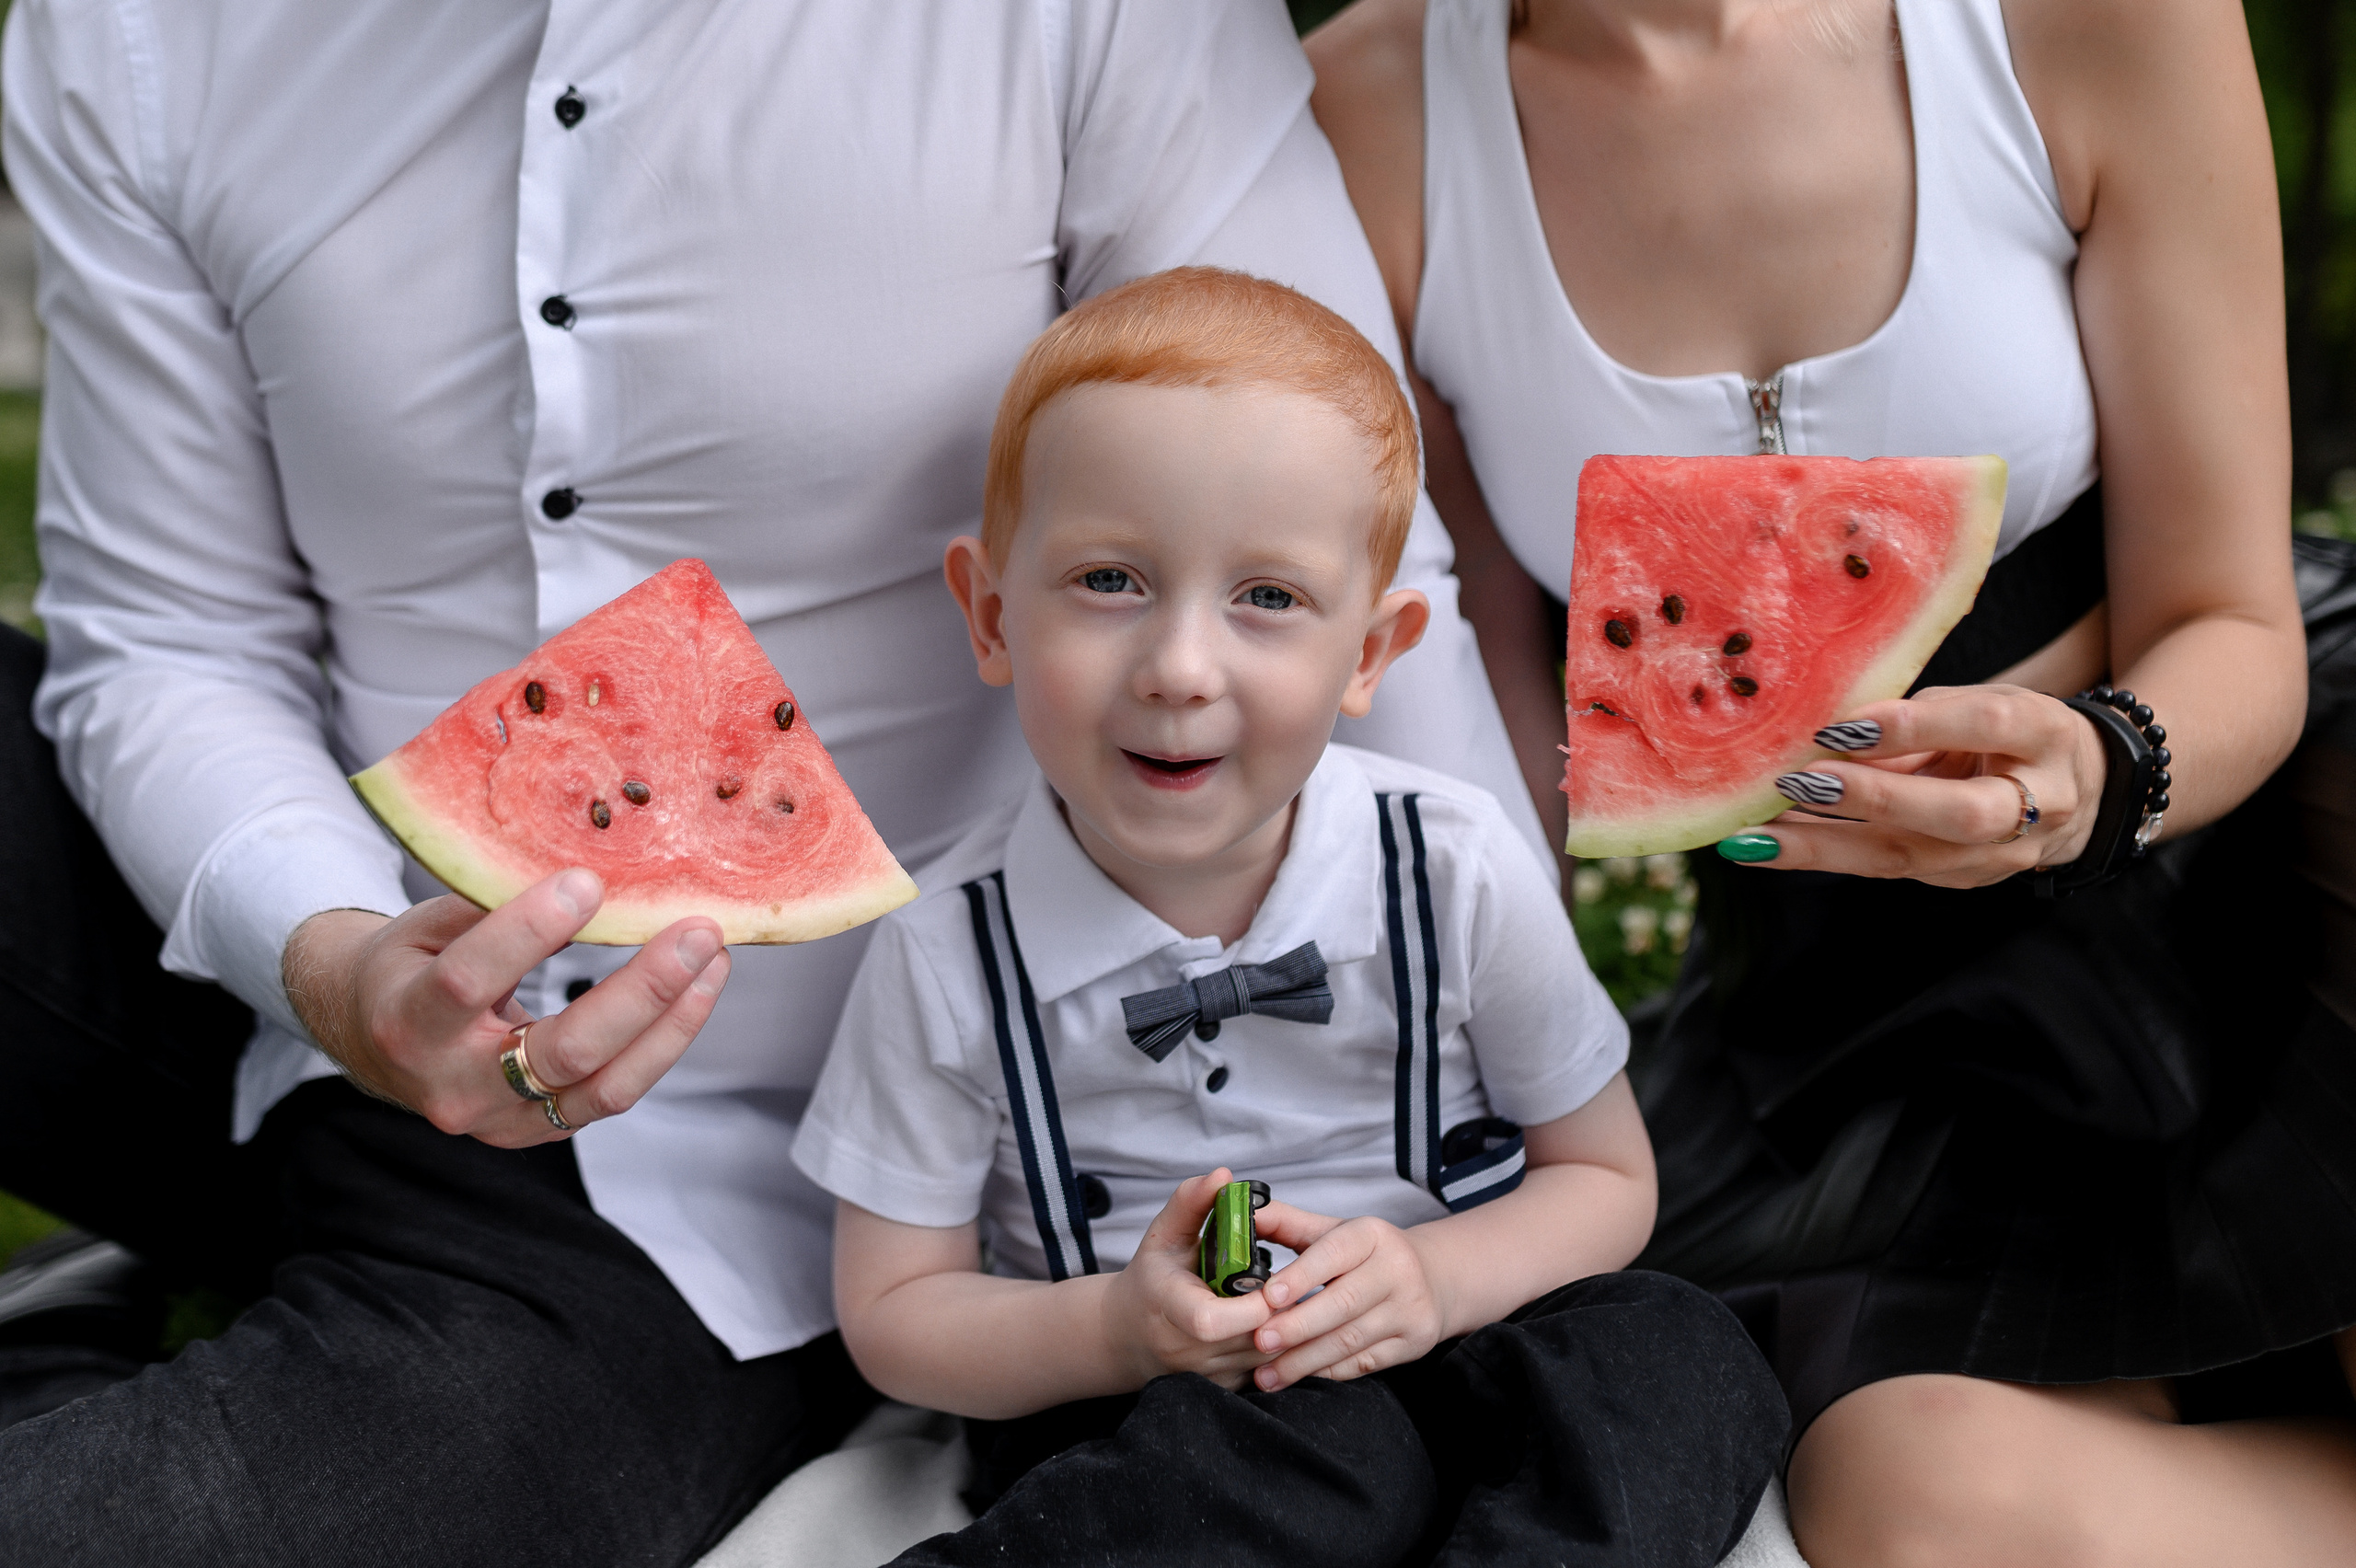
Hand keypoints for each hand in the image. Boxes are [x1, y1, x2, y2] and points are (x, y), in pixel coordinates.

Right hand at [283, 868, 729, 1146]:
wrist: (373, 1043)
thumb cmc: (409, 967)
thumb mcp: (428, 925)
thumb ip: (495, 906)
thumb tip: (591, 872)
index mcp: (406, 1022)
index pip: (468, 981)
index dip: (528, 931)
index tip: (589, 882)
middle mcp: (454, 1086)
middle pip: (563, 1049)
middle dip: (643, 990)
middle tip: (698, 932)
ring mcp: (502, 1122)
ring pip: (605, 1086)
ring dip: (672, 1022)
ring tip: (715, 961)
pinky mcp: (541, 1133)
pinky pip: (613, 1094)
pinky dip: (663, 1043)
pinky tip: (697, 992)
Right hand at [1101, 1170, 1275, 1390]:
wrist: (1126, 1337)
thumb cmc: (1151, 1279)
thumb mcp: (1163, 1235)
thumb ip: (1191, 1202)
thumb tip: (1223, 1176)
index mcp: (1169, 1308)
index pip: (1210, 1321)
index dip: (1249, 1306)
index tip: (1270, 1282)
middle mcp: (1186, 1351)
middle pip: (1252, 1339)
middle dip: (1281, 1310)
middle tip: (1292, 1282)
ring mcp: (1206, 1376)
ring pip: (1268, 1358)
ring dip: (1286, 1328)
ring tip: (1286, 1299)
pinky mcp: (1224, 1390)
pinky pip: (1267, 1373)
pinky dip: (1280, 1347)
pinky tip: (1276, 1323)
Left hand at [1247, 1204, 1449, 1390]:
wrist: (1434, 1278)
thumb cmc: (1366, 1254)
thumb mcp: (1333, 1231)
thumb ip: (1286, 1223)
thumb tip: (1238, 1210)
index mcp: (1372, 1235)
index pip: (1334, 1253)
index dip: (1301, 1276)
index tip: (1268, 1297)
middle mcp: (1397, 1270)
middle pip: (1343, 1303)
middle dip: (1297, 1326)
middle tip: (1259, 1341)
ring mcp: (1410, 1309)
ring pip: (1351, 1340)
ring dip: (1304, 1360)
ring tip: (1265, 1374)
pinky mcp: (1413, 1343)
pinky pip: (1363, 1363)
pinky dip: (1326, 1372)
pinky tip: (1296, 1378)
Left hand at [1726, 685, 2109, 887]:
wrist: (2077, 789)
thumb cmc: (2009, 732)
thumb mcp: (1979, 704)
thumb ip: (1918, 717)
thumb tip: (1829, 728)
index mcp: (2045, 734)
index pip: (1987, 725)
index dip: (1916, 725)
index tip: (1845, 723)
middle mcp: (2039, 802)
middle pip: (1963, 813)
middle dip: (1877, 799)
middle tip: (1800, 782)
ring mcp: (2004, 854)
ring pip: (1914, 858)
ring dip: (1826, 846)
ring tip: (1756, 835)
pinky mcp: (1964, 881)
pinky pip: (1888, 870)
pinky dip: (1825, 856)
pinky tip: (1770, 845)